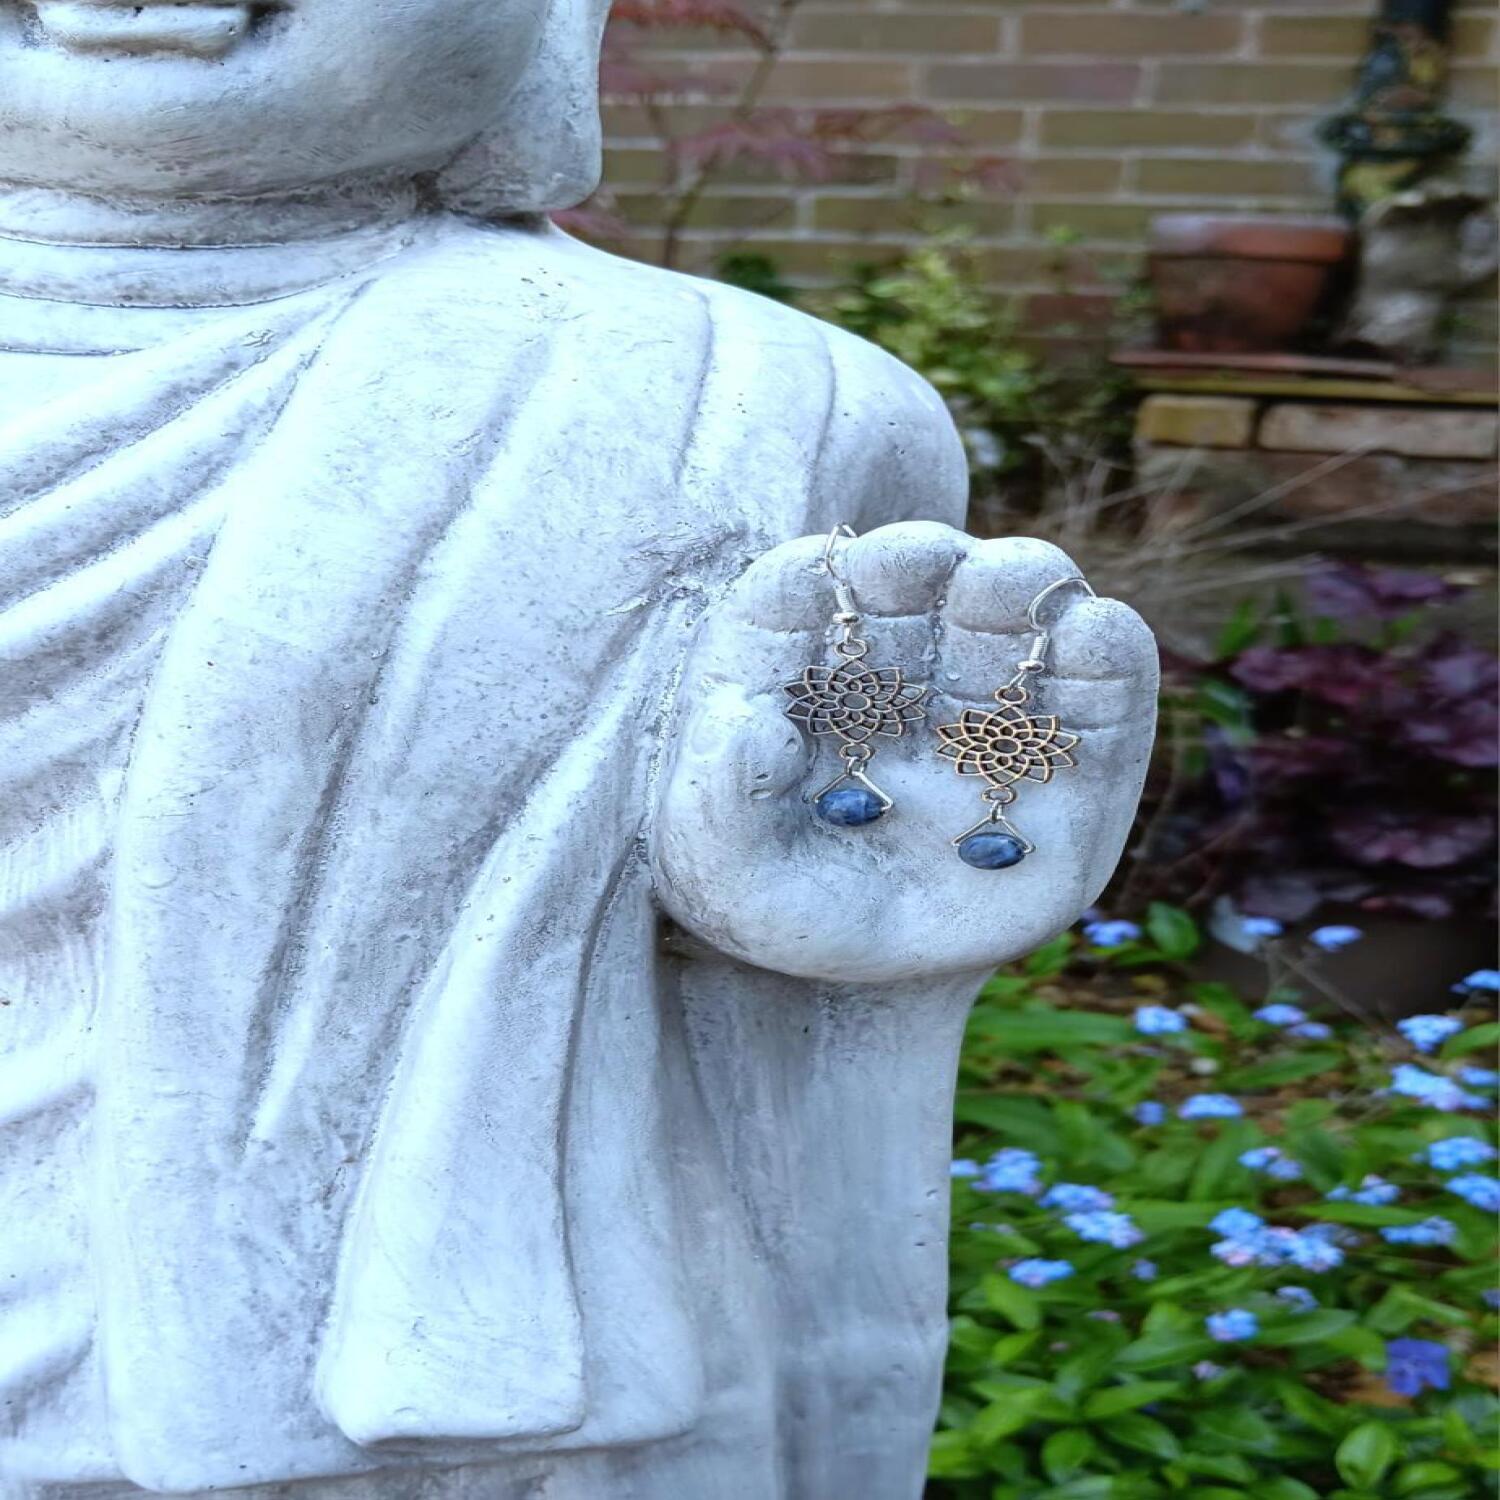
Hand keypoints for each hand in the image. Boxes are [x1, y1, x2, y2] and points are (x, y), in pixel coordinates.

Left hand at [652, 523, 1157, 983]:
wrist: (863, 993)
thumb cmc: (778, 916)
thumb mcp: (718, 873)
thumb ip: (717, 797)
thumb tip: (751, 719)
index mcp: (803, 678)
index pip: (800, 596)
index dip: (813, 574)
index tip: (824, 570)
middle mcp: (900, 678)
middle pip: (920, 584)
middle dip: (929, 558)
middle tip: (934, 559)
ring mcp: (986, 714)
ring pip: (1016, 616)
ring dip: (1023, 584)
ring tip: (1021, 587)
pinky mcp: (1075, 768)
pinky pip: (1105, 694)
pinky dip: (1109, 653)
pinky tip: (1094, 634)